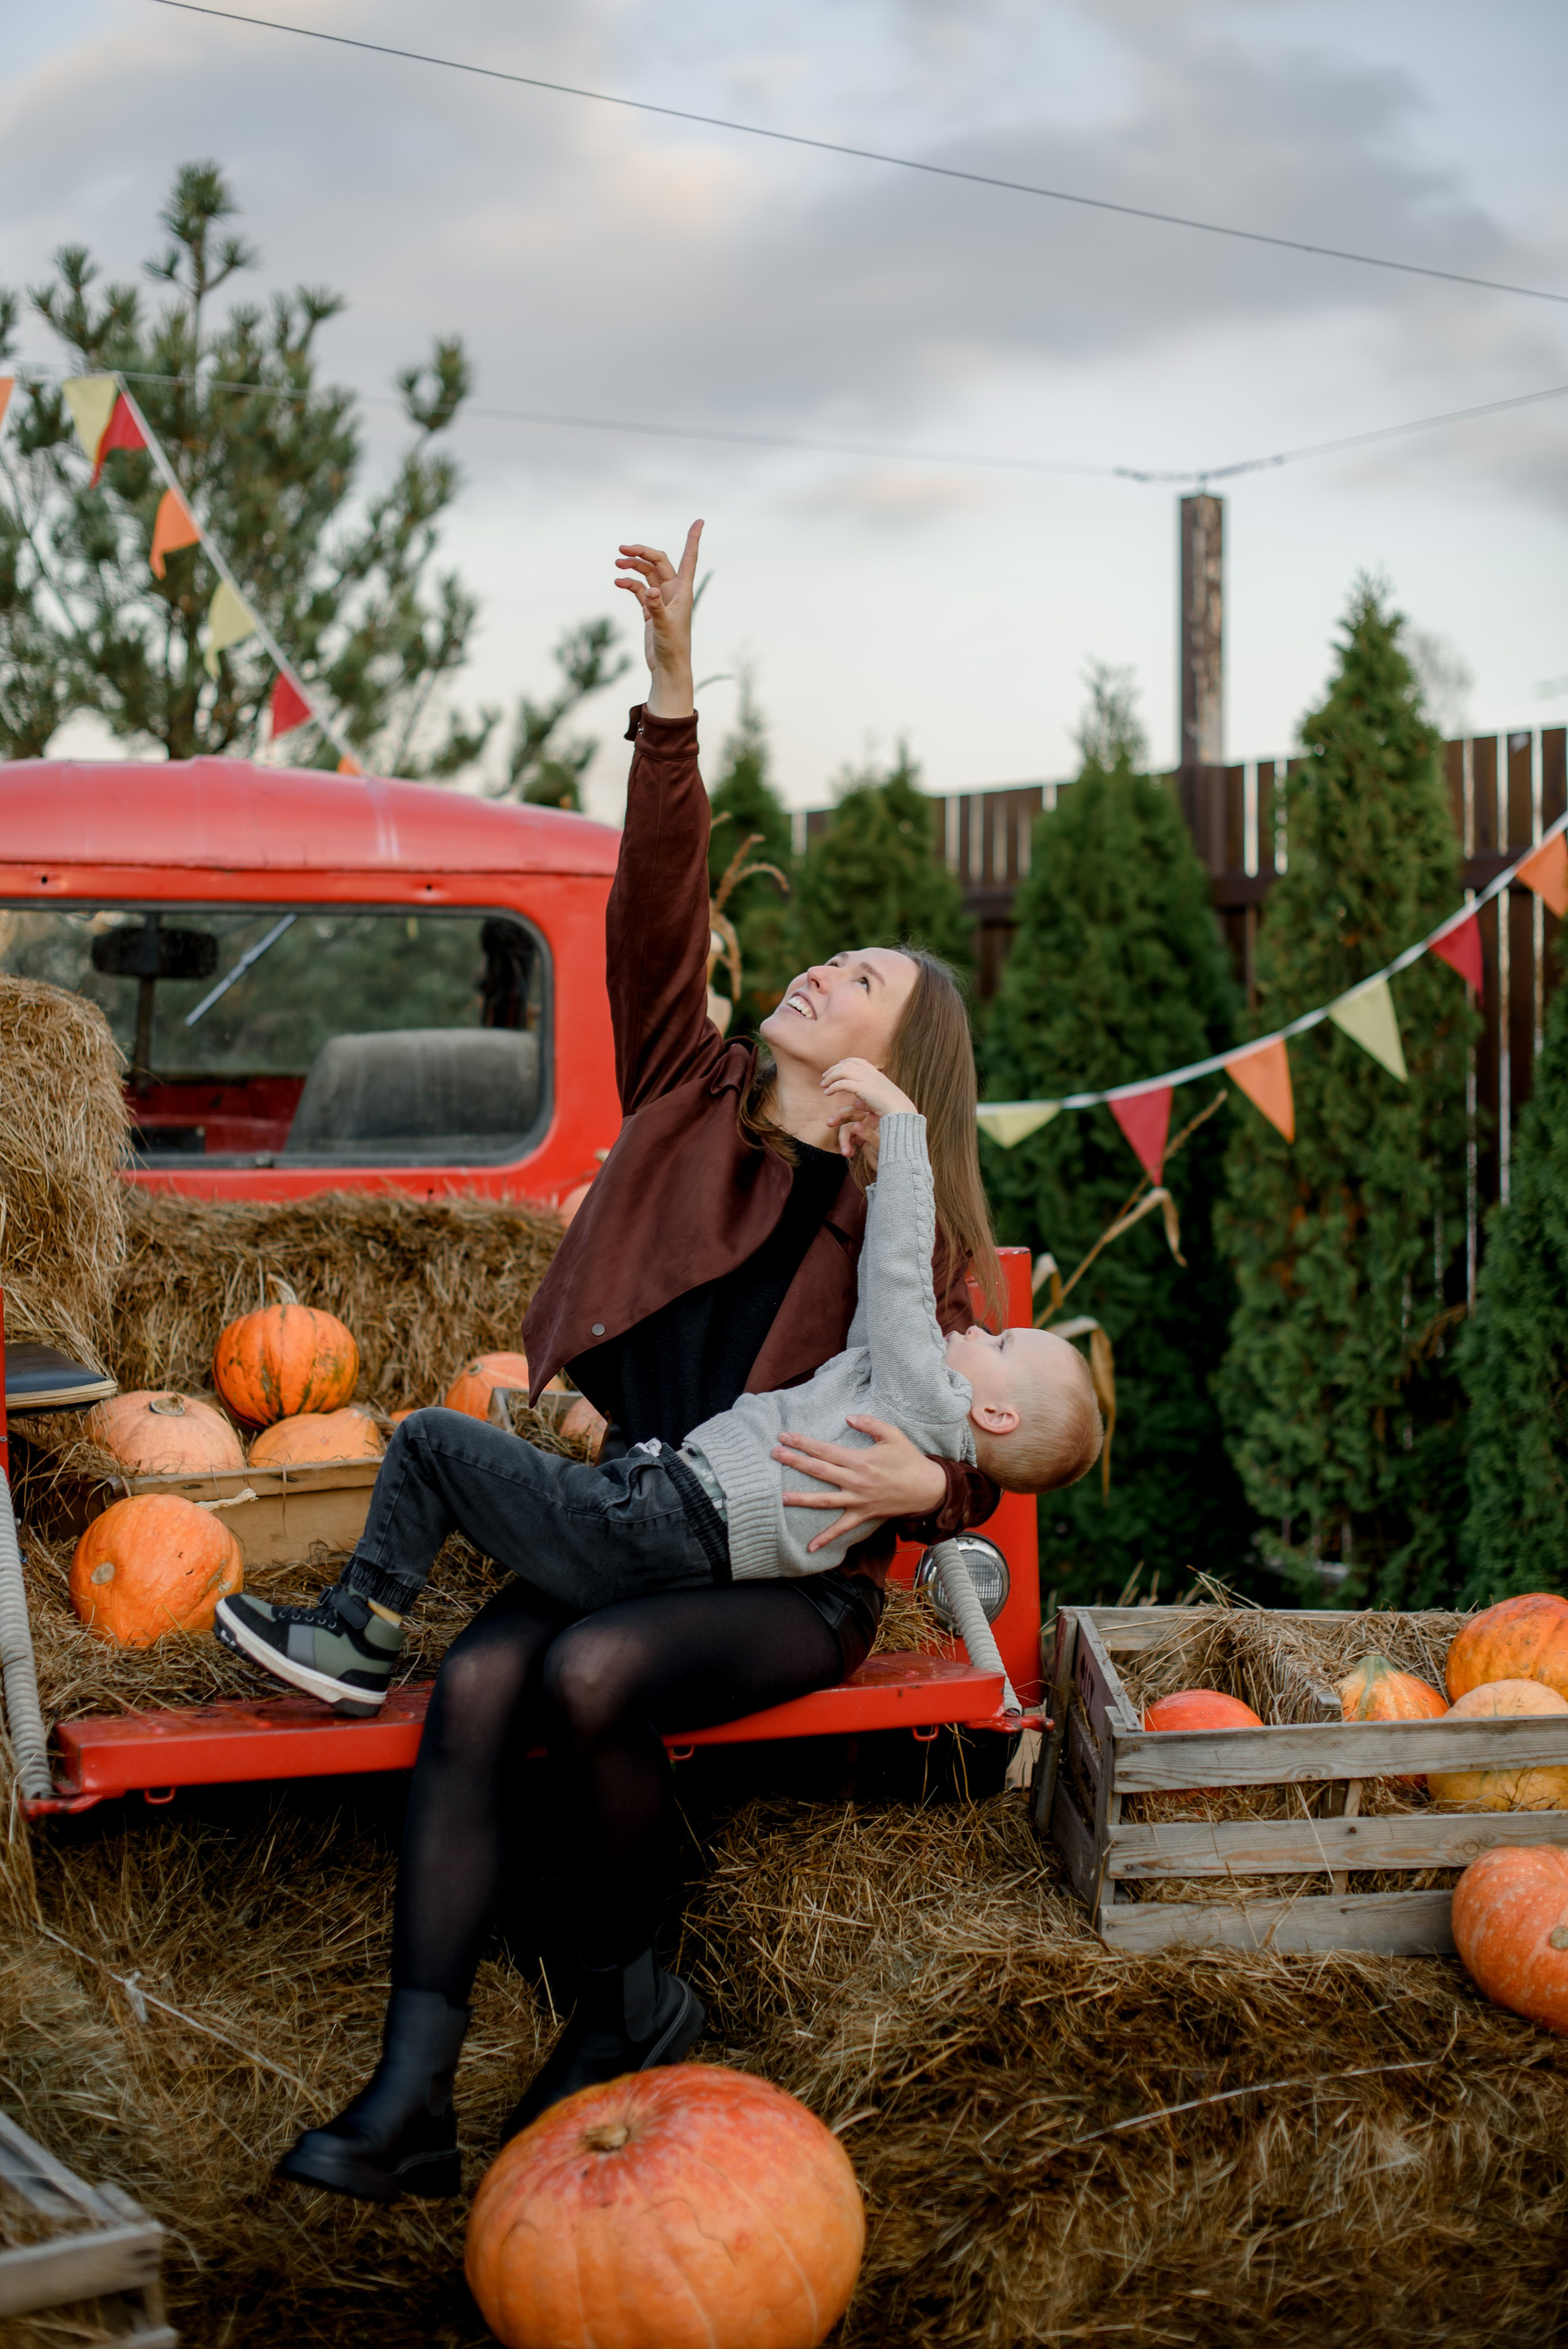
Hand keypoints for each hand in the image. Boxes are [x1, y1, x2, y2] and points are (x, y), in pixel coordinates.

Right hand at [615, 522, 702, 717]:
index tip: (700, 520)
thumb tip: (650, 591)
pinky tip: (618, 582)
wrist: (668, 668)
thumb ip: (656, 607)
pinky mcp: (651, 609)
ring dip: (633, 566)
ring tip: (617, 563)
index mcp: (683, 590)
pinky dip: (628, 583)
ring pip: (647, 573)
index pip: (689, 558)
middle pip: (658, 561)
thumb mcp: (665, 626)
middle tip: (622, 548)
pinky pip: (638, 589)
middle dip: (642, 552)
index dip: (693, 538)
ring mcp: (661, 599)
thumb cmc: (673, 647)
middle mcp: (673, 591)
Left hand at [773, 1414, 945, 1552]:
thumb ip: (870, 1423)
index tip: (784, 1436)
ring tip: (781, 1497)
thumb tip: (848, 1416)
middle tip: (774, 1454)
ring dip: (801, 1499)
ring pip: (824, 1500)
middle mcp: (855, 1481)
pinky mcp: (863, 1515)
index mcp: (859, 1460)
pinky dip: (826, 1538)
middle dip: (794, 1462)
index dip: (803, 1443)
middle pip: (818, 1471)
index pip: (824, 1450)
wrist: (928, 1488)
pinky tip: (810, 1546)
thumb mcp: (893, 1434)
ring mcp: (857, 1500)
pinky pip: (842, 1529)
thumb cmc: (909, 1459)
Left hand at [820, 1057, 916, 1160]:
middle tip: (824, 1077)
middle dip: (834, 1069)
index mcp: (876, 1074)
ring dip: (831, 1077)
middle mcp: (871, 1074)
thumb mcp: (882, 1097)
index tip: (837, 1067)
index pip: (858, 1061)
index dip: (846, 1062)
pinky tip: (827, 1093)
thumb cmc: (894, 1109)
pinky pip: (843, 1084)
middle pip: (847, 1065)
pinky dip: (833, 1087)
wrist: (901, 1112)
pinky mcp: (863, 1089)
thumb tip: (860, 1100)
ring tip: (823, 1085)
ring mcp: (867, 1080)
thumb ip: (870, 1094)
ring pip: (843, 1071)